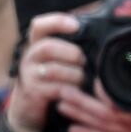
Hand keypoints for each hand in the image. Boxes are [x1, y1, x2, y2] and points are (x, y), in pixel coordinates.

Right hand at [6, 13, 87, 131]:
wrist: (31, 109)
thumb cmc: (53, 79)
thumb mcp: (60, 61)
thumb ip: (72, 47)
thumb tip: (101, 35)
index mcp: (38, 44)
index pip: (40, 26)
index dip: (57, 22)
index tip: (77, 25)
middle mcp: (30, 57)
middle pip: (47, 47)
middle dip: (71, 53)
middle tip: (83, 61)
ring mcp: (29, 75)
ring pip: (54, 69)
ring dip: (75, 75)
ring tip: (83, 79)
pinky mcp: (33, 93)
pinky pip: (57, 88)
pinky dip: (73, 90)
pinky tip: (80, 91)